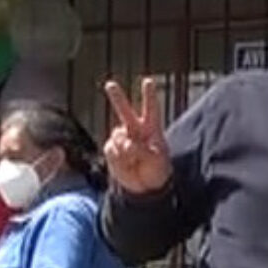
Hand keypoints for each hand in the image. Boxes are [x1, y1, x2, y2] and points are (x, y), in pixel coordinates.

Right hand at [102, 76, 172, 193]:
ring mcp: (122, 139)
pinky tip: (126, 165)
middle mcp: (135, 130)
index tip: (148, 81)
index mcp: (151, 128)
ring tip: (134, 161)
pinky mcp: (112, 150)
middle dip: (117, 97)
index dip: (149, 95)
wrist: (145, 187)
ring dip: (125, 150)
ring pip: (117, 136)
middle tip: (110, 84)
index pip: (151, 109)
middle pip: (124, 110)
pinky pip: (111, 149)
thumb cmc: (157, 170)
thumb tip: (126, 145)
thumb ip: (142, 150)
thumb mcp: (156, 160)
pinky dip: (118, 159)